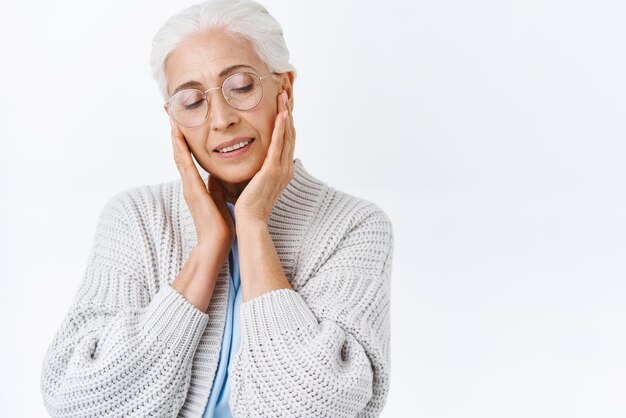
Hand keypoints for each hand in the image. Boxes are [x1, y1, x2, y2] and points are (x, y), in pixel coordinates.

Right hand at [169, 116, 235, 251]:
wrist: (216, 242)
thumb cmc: (220, 224)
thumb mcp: (218, 199)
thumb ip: (215, 186)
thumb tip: (216, 174)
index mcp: (196, 185)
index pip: (187, 159)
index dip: (183, 142)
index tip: (180, 124)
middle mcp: (189, 184)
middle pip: (179, 154)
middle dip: (175, 135)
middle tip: (171, 115)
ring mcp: (188, 187)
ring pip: (179, 157)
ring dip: (175, 138)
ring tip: (172, 120)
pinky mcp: (192, 190)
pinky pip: (185, 167)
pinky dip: (180, 151)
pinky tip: (177, 138)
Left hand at [234, 90, 295, 223]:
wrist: (250, 221)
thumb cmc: (248, 206)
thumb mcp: (252, 182)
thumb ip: (252, 169)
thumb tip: (243, 158)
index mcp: (282, 171)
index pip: (286, 142)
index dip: (285, 123)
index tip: (281, 106)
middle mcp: (286, 168)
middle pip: (290, 134)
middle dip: (288, 113)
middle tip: (285, 94)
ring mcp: (281, 168)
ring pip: (287, 135)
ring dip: (286, 114)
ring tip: (284, 96)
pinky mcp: (273, 170)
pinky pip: (279, 144)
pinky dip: (281, 127)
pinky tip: (281, 113)